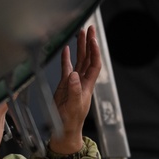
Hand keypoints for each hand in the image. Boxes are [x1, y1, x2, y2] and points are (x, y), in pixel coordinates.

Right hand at [49, 25, 100, 154]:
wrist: (64, 130)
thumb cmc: (70, 121)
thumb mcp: (74, 107)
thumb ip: (74, 91)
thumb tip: (74, 75)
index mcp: (87, 86)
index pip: (94, 64)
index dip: (94, 51)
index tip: (93, 39)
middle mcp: (82, 81)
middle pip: (88, 58)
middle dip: (89, 43)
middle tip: (89, 28)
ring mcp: (73, 82)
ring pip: (78, 60)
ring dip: (80, 47)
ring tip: (79, 33)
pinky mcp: (64, 85)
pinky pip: (66, 68)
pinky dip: (66, 58)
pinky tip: (65, 49)